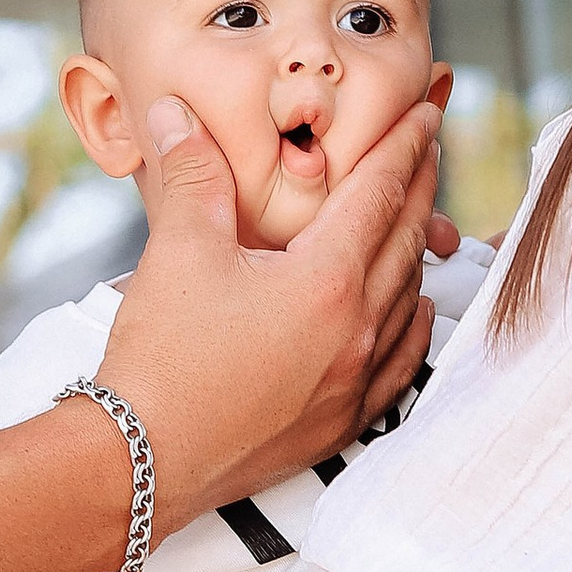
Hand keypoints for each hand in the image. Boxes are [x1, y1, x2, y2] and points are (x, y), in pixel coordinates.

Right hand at [99, 95, 442, 525]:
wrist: (144, 459)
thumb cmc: (161, 356)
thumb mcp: (178, 249)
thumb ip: (192, 172)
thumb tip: (178, 113)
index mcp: (325, 281)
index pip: (380, 194)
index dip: (404, 147)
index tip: (425, 115)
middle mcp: (356, 331)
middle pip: (406, 243)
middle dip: (419, 188)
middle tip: (427, 150)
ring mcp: (354, 382)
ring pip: (409, 302)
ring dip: (416, 253)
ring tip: (416, 218)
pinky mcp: (340, 422)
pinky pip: (400, 364)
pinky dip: (412, 326)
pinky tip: (413, 311)